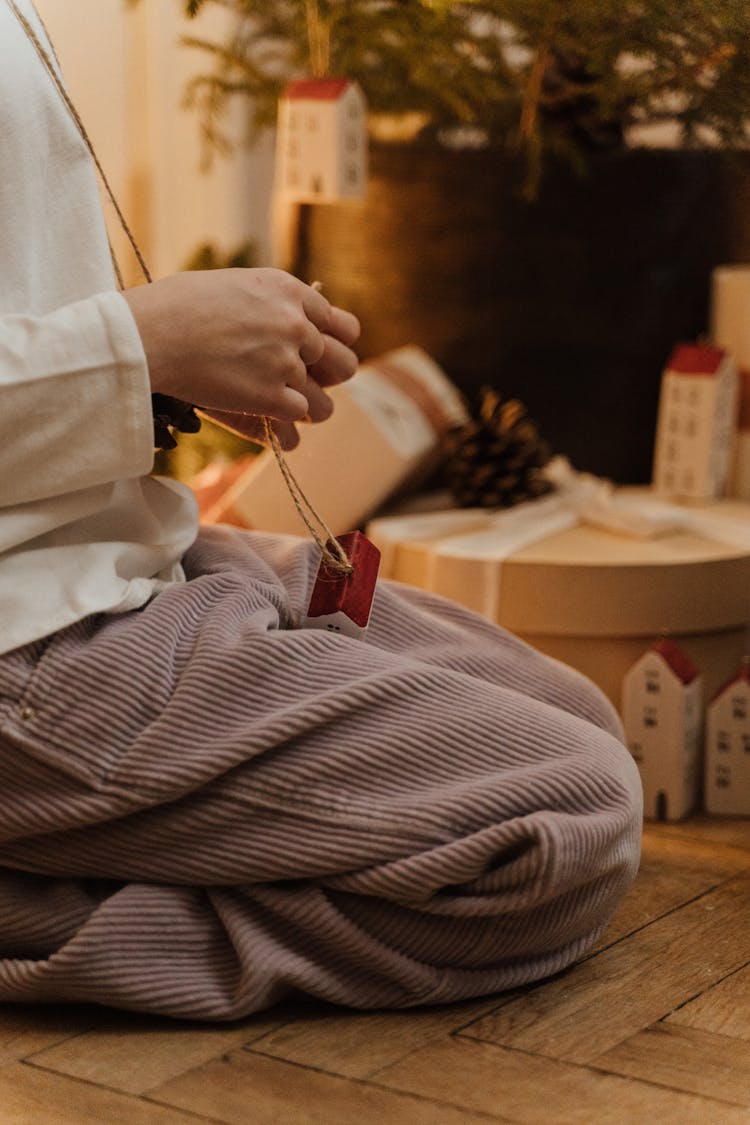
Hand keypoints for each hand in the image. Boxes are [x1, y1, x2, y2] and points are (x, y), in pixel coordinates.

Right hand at [123, 268, 359, 448]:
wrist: (149, 333)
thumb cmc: (175, 306)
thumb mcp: (234, 285)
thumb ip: (269, 303)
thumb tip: (288, 319)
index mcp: (289, 292)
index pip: (344, 327)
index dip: (333, 345)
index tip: (319, 357)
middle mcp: (295, 325)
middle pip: (343, 366)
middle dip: (327, 379)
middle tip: (305, 385)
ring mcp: (285, 362)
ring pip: (323, 403)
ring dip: (306, 408)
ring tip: (284, 409)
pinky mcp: (270, 396)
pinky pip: (297, 417)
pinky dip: (282, 422)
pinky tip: (264, 416)